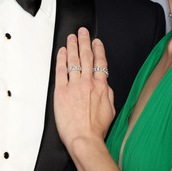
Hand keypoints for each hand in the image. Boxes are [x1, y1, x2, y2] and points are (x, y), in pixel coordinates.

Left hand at [54, 27, 115, 150]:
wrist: (84, 138)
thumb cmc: (96, 129)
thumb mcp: (111, 109)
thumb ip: (108, 93)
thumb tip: (105, 83)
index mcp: (101, 86)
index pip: (100, 62)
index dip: (98, 49)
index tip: (96, 42)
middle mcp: (88, 83)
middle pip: (86, 57)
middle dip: (84, 41)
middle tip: (82, 31)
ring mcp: (74, 86)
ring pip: (73, 61)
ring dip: (72, 46)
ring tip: (71, 37)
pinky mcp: (61, 91)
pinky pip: (60, 71)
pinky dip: (61, 60)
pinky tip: (61, 52)